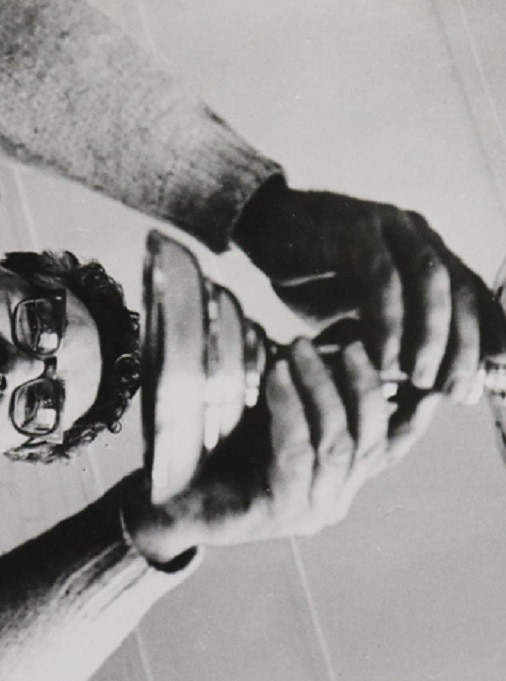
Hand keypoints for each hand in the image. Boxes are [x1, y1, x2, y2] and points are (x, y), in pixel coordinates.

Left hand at [123, 338, 439, 564]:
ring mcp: (309, 509)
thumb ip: (305, 396)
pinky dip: (290, 409)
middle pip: (369, 441)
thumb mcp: (274, 420)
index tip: (424, 380)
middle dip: (362, 385)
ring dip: (323, 389)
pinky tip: (278, 377)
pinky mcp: (279, 511)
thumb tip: (324, 342)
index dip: (412, 417)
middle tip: (346, 343)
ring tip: (301, 349)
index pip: (388, 450)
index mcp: (338, 481)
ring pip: (337, 444)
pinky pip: (296, 452)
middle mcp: (333, 499)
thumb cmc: (224, 455)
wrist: (175, 501)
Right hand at [233, 180, 505, 402]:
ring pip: (429, 282)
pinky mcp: (354, 233)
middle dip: (463, 345)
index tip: (479, 380)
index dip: (483, 335)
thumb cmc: (309, 270)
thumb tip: (413, 372)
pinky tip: (381, 358)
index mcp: (422, 247)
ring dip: (431, 336)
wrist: (263, 224)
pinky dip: (387, 323)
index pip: (469, 292)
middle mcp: (414, 233)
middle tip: (452, 390)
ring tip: (420, 379)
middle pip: (460, 288)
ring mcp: (387, 228)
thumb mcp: (352, 305)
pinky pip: (382, 281)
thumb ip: (385, 328)